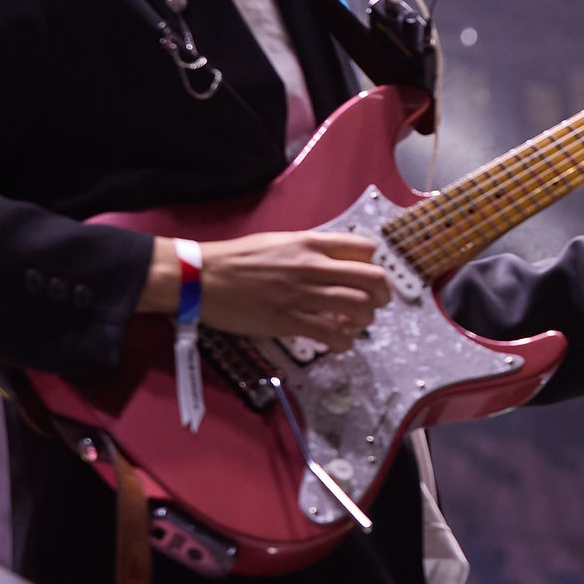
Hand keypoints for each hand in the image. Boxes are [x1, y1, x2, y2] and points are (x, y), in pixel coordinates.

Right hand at [143, 231, 390, 353]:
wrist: (201, 276)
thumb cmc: (236, 258)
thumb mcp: (280, 241)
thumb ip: (310, 249)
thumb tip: (334, 260)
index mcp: (311, 243)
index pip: (365, 249)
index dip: (373, 264)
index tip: (366, 276)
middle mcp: (312, 266)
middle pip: (372, 278)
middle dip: (382, 294)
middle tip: (376, 304)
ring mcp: (302, 294)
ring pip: (358, 306)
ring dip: (365, 319)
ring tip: (356, 324)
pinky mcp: (289, 321)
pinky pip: (331, 333)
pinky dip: (343, 341)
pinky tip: (339, 342)